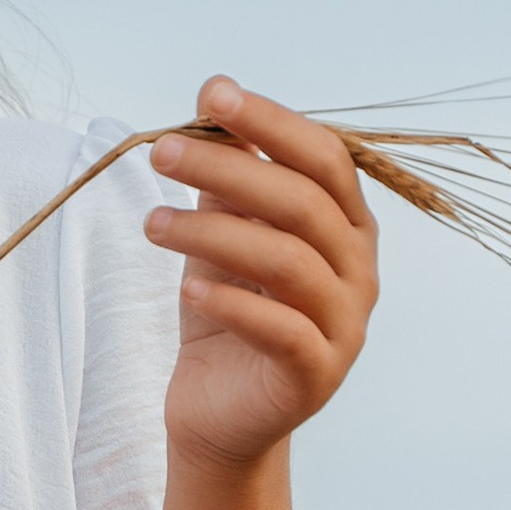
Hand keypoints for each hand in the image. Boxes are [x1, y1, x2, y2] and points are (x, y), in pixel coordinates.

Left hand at [146, 76, 377, 469]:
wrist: (221, 415)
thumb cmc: (228, 313)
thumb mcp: (225, 235)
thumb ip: (232, 179)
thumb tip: (215, 101)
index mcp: (348, 225)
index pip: (323, 157)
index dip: (271, 121)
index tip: (210, 94)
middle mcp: (359, 269)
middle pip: (301, 203)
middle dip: (229, 170)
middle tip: (162, 152)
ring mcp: (345, 325)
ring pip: (287, 262)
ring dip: (212, 234)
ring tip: (151, 224)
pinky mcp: (316, 375)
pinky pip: (281, 331)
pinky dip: (233, 305)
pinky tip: (189, 289)